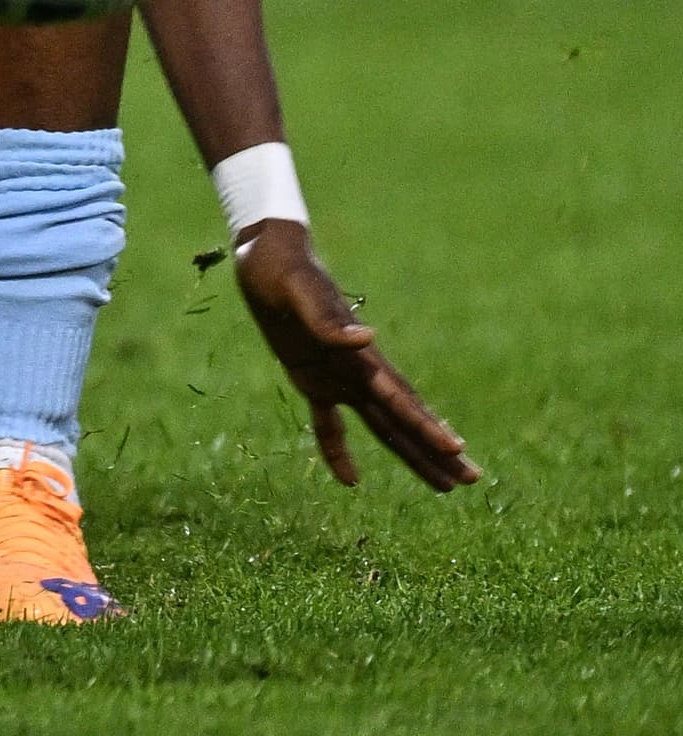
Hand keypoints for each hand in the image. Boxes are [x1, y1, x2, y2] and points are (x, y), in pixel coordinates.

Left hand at [233, 222, 477, 490]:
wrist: (266, 254)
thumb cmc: (284, 270)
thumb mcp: (299, 292)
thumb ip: (328, 320)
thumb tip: (368, 339)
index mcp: (359, 355)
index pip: (399, 399)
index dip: (426, 425)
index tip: (456, 449)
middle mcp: (357, 370)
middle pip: (403, 419)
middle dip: (435, 451)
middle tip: (471, 480)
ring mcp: (337, 376)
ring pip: (381, 425)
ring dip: (410, 454)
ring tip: (443, 485)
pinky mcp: (310, 377)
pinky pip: (329, 422)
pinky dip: (337, 450)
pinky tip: (350, 480)